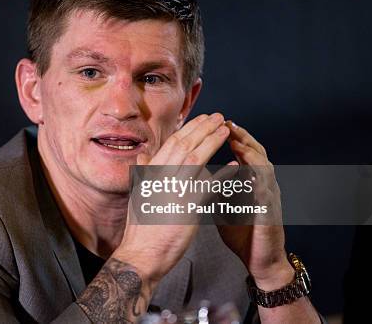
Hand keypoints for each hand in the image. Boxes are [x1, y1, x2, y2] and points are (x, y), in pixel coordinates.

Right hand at [113, 113, 229, 287]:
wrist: (142, 253)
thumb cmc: (139, 228)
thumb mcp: (137, 195)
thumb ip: (142, 174)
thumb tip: (142, 156)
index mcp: (151, 173)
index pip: (172, 143)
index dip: (189, 129)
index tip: (202, 119)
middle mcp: (161, 177)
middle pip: (185, 144)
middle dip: (204, 128)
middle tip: (219, 117)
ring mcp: (174, 190)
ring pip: (196, 158)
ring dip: (213, 142)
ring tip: (226, 131)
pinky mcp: (187, 206)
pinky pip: (209, 185)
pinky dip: (222, 175)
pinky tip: (234, 167)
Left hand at [218, 121, 292, 289]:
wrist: (261, 260)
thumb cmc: (243, 232)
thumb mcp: (223, 206)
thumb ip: (213, 189)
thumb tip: (194, 175)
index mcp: (250, 182)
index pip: (241, 152)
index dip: (230, 137)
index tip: (216, 123)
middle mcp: (262, 185)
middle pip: (255, 154)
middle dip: (242, 137)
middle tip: (228, 123)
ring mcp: (269, 198)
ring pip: (264, 170)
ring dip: (251, 156)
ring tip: (238, 143)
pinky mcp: (270, 214)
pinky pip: (266, 196)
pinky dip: (258, 184)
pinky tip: (251, 177)